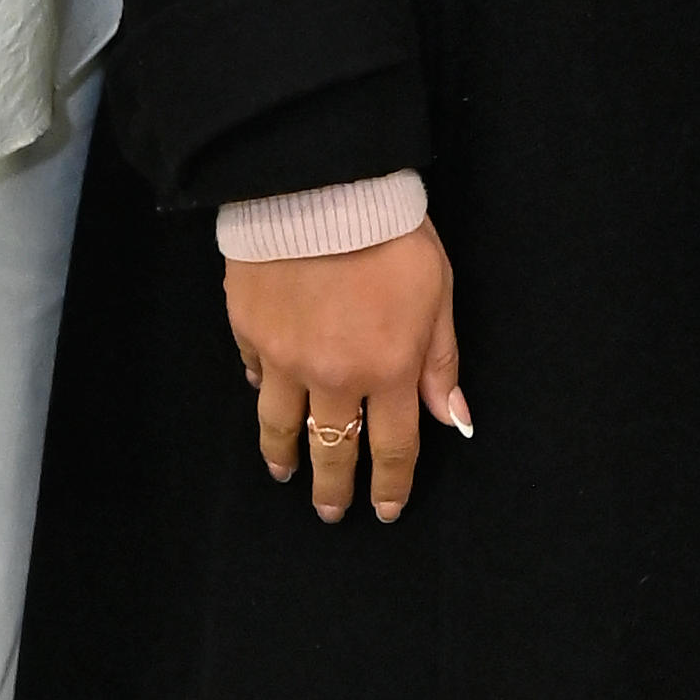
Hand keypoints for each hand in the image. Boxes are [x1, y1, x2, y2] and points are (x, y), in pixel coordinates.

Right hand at [225, 225, 467, 527]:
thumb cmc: (391, 233)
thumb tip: (451, 419)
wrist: (320, 187)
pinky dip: (261, 390)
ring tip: (285, 473)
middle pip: (334, 449)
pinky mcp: (248, 330)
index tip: (386, 509)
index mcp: (388, 370)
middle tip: (332, 512)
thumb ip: (440, 361)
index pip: (393, 448)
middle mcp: (334, 376)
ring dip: (285, 456)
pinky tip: (263, 397)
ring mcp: (283, 357)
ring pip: (281, 424)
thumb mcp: (438, 294)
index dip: (390, 485)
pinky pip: (254, 374)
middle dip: (335, 488)